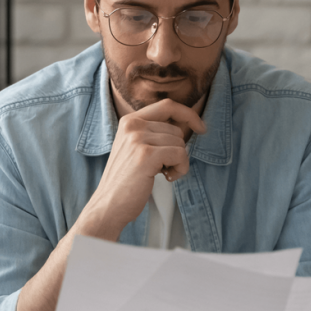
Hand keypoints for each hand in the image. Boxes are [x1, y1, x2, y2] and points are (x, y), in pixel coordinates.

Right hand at [76, 98, 205, 240]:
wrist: (108, 204)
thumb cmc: (126, 181)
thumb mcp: (135, 148)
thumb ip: (154, 134)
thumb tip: (186, 125)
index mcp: (130, 121)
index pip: (167, 105)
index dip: (188, 114)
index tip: (201, 127)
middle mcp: (132, 125)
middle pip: (177, 130)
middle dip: (177, 151)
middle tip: (163, 168)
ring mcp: (138, 138)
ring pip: (180, 143)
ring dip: (178, 163)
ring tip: (162, 174)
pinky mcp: (146, 155)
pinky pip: (180, 154)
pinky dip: (180, 169)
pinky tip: (167, 178)